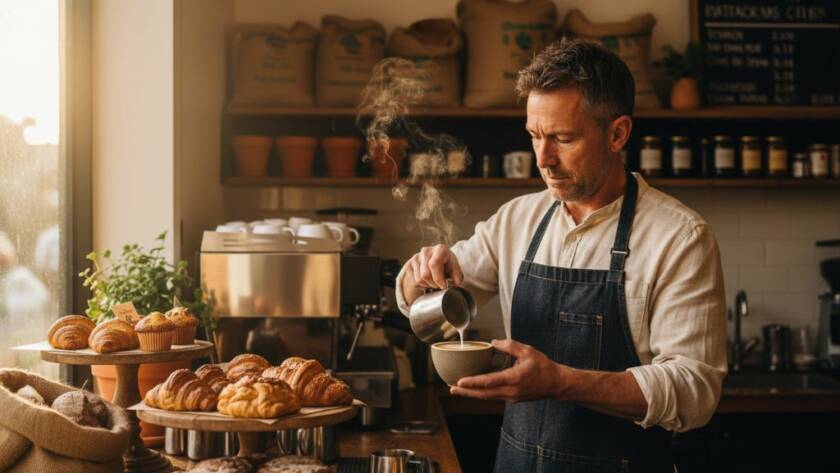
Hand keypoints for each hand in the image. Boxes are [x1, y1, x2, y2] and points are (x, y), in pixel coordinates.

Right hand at [402, 244, 463, 304]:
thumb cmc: (447, 264)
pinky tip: (427, 281)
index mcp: (440, 249)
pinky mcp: (409, 264)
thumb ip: (457, 275)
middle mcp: (426, 251)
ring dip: (427, 285)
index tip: (443, 285)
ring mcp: (416, 257)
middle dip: (434, 284)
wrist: (437, 259)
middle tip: (440, 285)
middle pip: (425, 274)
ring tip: (434, 283)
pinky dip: (421, 285)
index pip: (434, 265)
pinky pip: (413, 281)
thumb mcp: (455, 268)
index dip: (438, 279)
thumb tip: (456, 283)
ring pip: (419, 279)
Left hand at [450, 339, 564, 401]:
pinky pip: (493, 397)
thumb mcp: (527, 351)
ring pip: (487, 397)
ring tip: (458, 390)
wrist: (556, 383)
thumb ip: (509, 345)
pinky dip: (482, 394)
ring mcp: (511, 397)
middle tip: (451, 389)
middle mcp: (511, 391)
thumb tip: (494, 342)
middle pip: (484, 394)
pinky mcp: (512, 399)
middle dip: (466, 392)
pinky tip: (475, 389)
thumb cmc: (544, 367)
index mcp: (514, 378)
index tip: (459, 382)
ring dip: (472, 394)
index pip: (489, 381)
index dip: (473, 382)